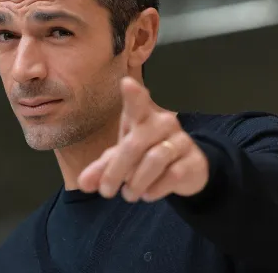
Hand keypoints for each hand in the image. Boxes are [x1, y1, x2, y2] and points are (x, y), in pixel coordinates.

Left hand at [77, 77, 208, 202]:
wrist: (184, 169)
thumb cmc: (145, 154)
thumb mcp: (122, 158)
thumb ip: (103, 168)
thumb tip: (83, 183)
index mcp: (142, 117)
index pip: (137, 103)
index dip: (133, 94)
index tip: (126, 83)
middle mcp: (163, 123)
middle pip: (136, 144)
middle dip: (116, 170)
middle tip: (106, 192)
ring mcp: (180, 140)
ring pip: (155, 159)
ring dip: (137, 182)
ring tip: (128, 194)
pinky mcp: (193, 159)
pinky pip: (173, 174)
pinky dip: (156, 188)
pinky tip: (148, 194)